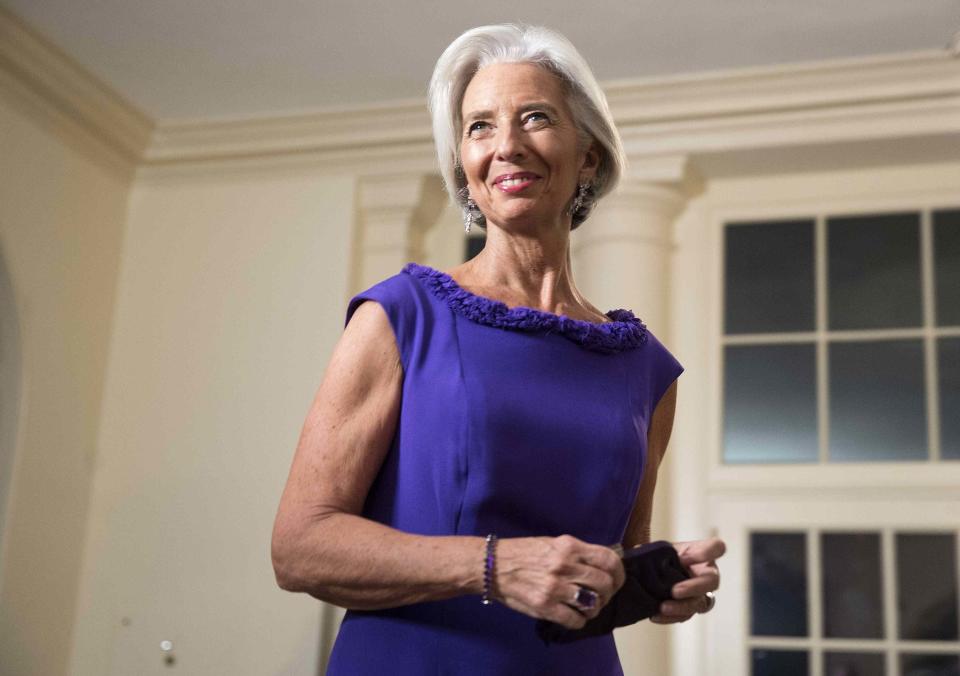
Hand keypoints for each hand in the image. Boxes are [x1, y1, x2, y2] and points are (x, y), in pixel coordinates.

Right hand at [494, 535, 624, 628]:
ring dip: (594, 608)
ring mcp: (555, 587)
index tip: (616, 579)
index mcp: (569, 546)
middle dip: (609, 592)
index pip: (608, 559)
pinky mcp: (545, 606)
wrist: (492, 565)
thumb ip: (577, 553)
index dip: (619, 572)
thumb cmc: (524, 552)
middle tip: (602, 596)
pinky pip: (575, 620)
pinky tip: (573, 616)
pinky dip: (579, 620)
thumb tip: (602, 565)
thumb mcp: (553, 543)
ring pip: (593, 604)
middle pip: (605, 583)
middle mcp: (565, 565)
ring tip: (587, 607)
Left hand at [651, 537, 724, 623]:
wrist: (651, 573)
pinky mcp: (688, 608)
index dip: (708, 552)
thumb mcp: (658, 548)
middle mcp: (705, 573)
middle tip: (675, 591)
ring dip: (682, 607)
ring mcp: (699, 593)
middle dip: (694, 587)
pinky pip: (684, 616)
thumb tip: (639, 551)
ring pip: (699, 603)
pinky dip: (670, 617)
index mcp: (700, 553)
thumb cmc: (659, 556)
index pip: (716, 547)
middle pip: (712, 581)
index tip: (687, 558)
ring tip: (663, 607)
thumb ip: (652, 550)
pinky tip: (655, 615)